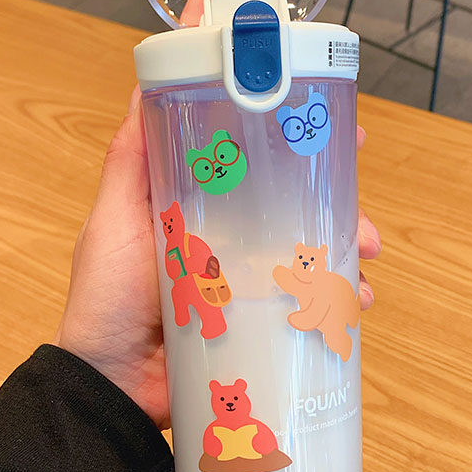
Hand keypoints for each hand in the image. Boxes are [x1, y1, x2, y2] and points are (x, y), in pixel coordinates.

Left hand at [55, 87, 381, 429]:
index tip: (333, 128)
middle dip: (337, 204)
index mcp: (201, 207)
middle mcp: (230, 238)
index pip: (256, 166)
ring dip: (346, 250)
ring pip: (310, 255)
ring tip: (365, 257)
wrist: (110, 384)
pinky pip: (307, 306)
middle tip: (361, 212)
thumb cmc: (106, 294)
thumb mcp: (114, 216)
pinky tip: (357, 304)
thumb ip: (129, 158)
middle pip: (294, 210)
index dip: (295, 145)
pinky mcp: (256, 323)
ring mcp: (246, 283)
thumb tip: (146, 87)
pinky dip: (338, 301)